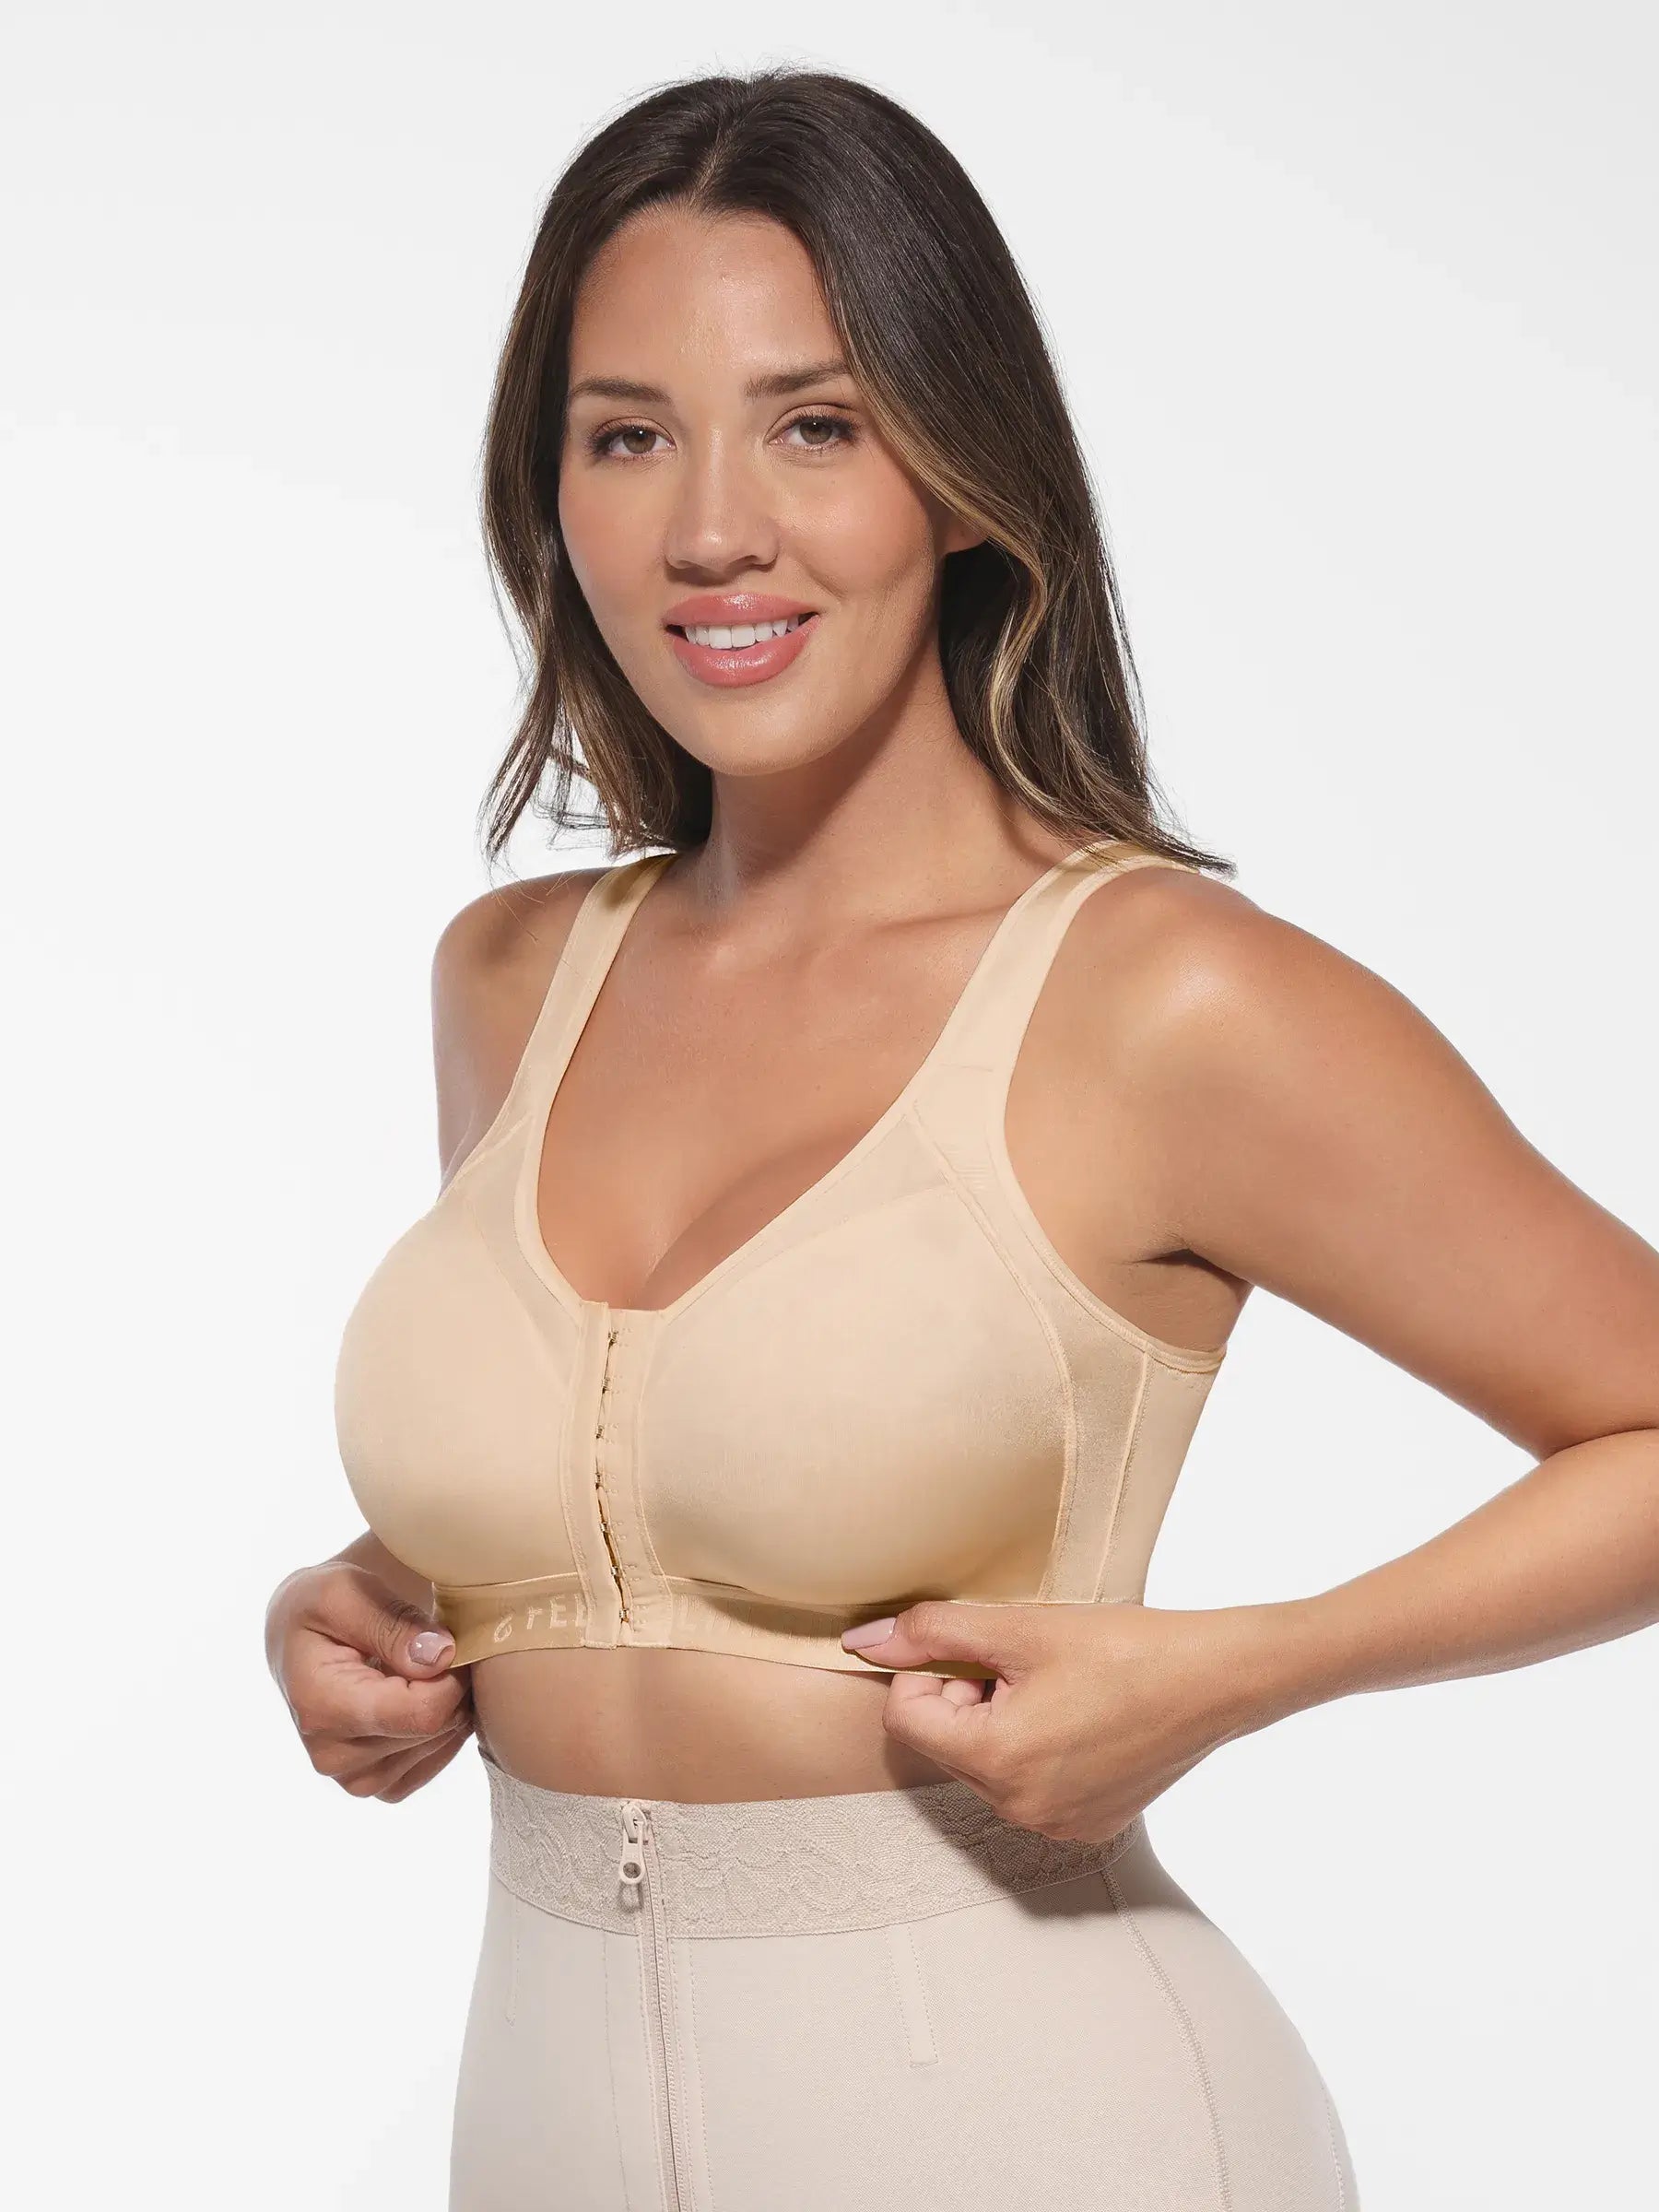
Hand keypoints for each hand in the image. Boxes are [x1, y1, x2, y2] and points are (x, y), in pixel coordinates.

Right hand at [264, 1559, 474, 1802]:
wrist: (301, 1639)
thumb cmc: (320, 1607)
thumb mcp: (344, 1591)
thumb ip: (393, 1623)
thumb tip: (440, 1657)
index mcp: (322, 1708)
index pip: (423, 1713)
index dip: (453, 1676)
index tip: (449, 1641)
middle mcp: (333, 1756)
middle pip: (436, 1729)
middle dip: (453, 1685)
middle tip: (435, 1649)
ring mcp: (354, 1778)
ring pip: (441, 1745)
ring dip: (449, 1705)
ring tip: (421, 1669)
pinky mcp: (376, 1784)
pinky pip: (435, 1762)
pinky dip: (442, 1729)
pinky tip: (422, 1695)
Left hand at [840, 1599, 1285, 1841]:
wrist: (1215, 1678)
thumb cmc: (1122, 1647)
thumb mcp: (1018, 1628)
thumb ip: (932, 1633)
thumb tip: (863, 1643)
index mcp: (997, 1762)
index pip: (907, 1718)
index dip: (931, 1674)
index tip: (983, 1653)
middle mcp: (1021, 1811)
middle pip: (948, 1745)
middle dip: (969, 1700)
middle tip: (1026, 1667)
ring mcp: (1058, 1827)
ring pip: (988, 1767)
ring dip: (1003, 1725)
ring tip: (1060, 1690)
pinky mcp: (1091, 1827)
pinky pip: (1032, 1789)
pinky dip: (1041, 1752)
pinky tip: (1086, 1719)